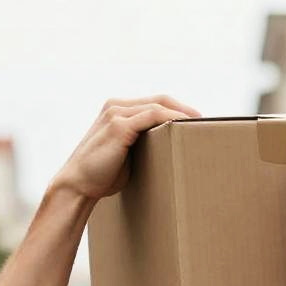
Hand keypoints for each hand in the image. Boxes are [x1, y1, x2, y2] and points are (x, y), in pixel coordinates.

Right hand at [53, 95, 200, 200]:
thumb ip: (142, 147)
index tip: (197, 123)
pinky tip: (185, 128)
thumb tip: (166, 154)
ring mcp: (117, 114)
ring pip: (158, 106)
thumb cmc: (103, 176)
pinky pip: (152, 116)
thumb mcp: (126, 156)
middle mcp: (116, 106)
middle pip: (161, 100)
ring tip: (201, 127)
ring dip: (182, 114)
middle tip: (207, 123)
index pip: (155, 103)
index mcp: (118, 111)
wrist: (79, 185)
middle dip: (185, 109)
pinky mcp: (119, 126)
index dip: (177, 110)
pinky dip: (171, 120)